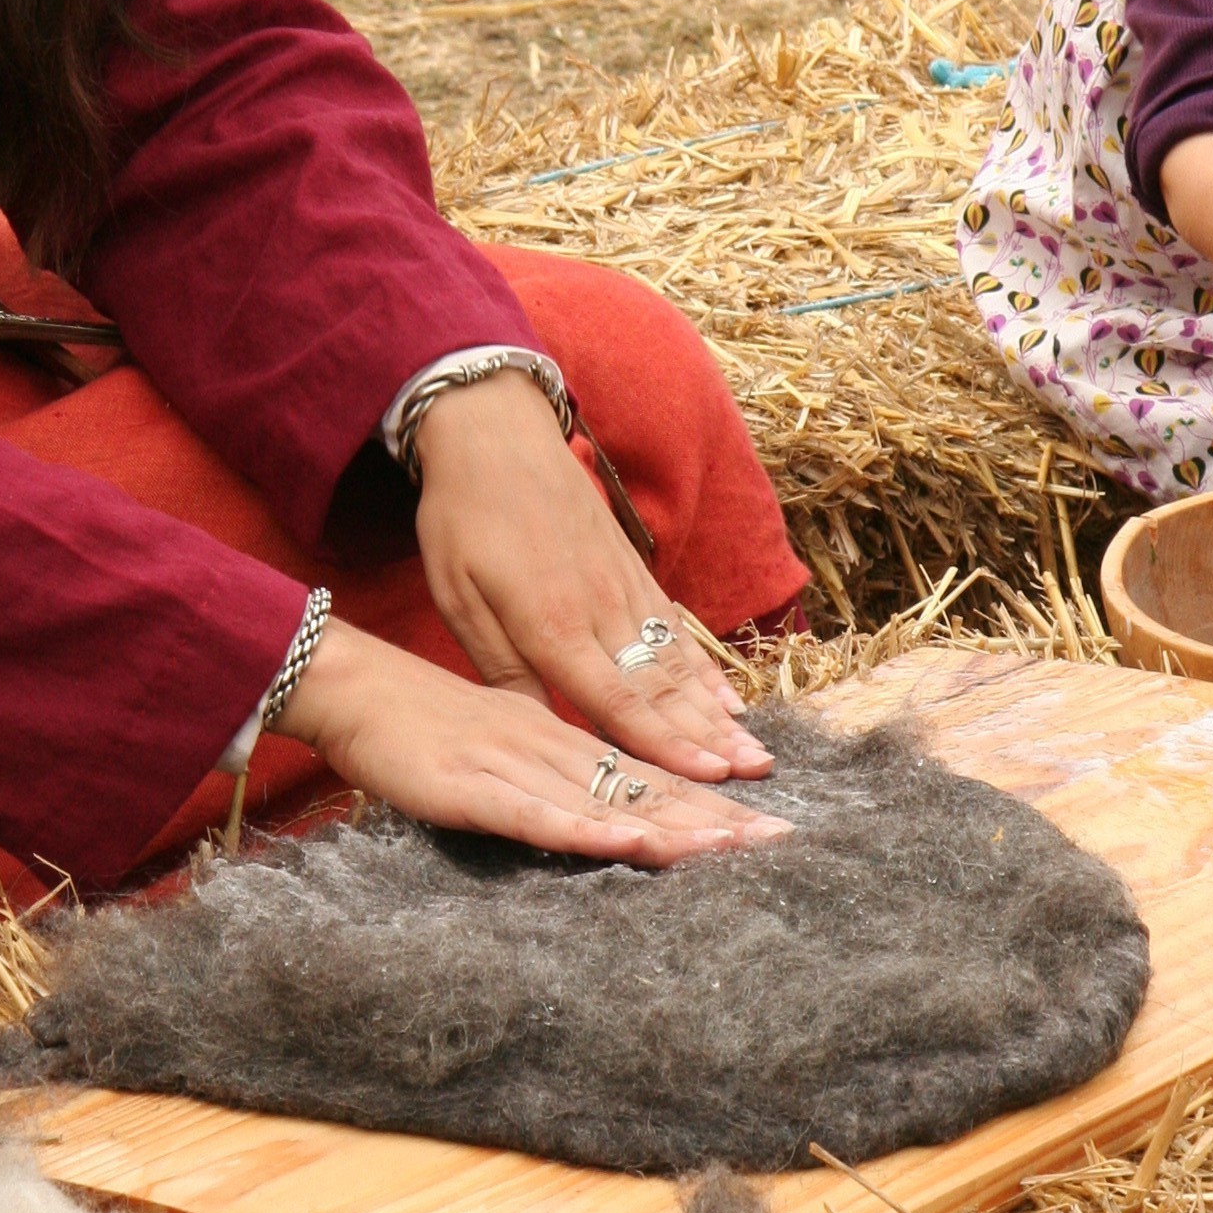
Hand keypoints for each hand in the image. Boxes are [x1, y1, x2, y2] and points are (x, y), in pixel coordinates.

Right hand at [279, 620, 789, 865]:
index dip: (710, 800)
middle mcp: (552, 748)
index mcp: (562, 739)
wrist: (351, 687)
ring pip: (605, 798)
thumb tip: (599, 798)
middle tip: (783, 840)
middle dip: (716, 818)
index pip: (649, 773)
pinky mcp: (471, 785)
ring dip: (672, 824)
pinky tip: (629, 840)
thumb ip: (548, 770)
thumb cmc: (420, 722)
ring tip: (733, 847)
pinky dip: (585, 827)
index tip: (769, 823)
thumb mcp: (499, 740)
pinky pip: (536, 813)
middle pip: (645, 786)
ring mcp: (514, 764)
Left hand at [411, 368, 772, 786]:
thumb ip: (501, 667)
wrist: (494, 432)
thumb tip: (536, 729)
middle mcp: (599, 608)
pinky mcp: (631, 566)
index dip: (662, 744)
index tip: (704, 780)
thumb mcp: (458, 597)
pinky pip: (675, 625)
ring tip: (754, 750)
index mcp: (551, 624)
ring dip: (716, 710)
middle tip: (754, 778)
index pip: (616, 698)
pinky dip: (705, 665)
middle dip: (708, 738)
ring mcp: (622, 585)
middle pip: (661, 686)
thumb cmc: (464, 518)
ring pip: (677, 660)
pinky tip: (727, 695)